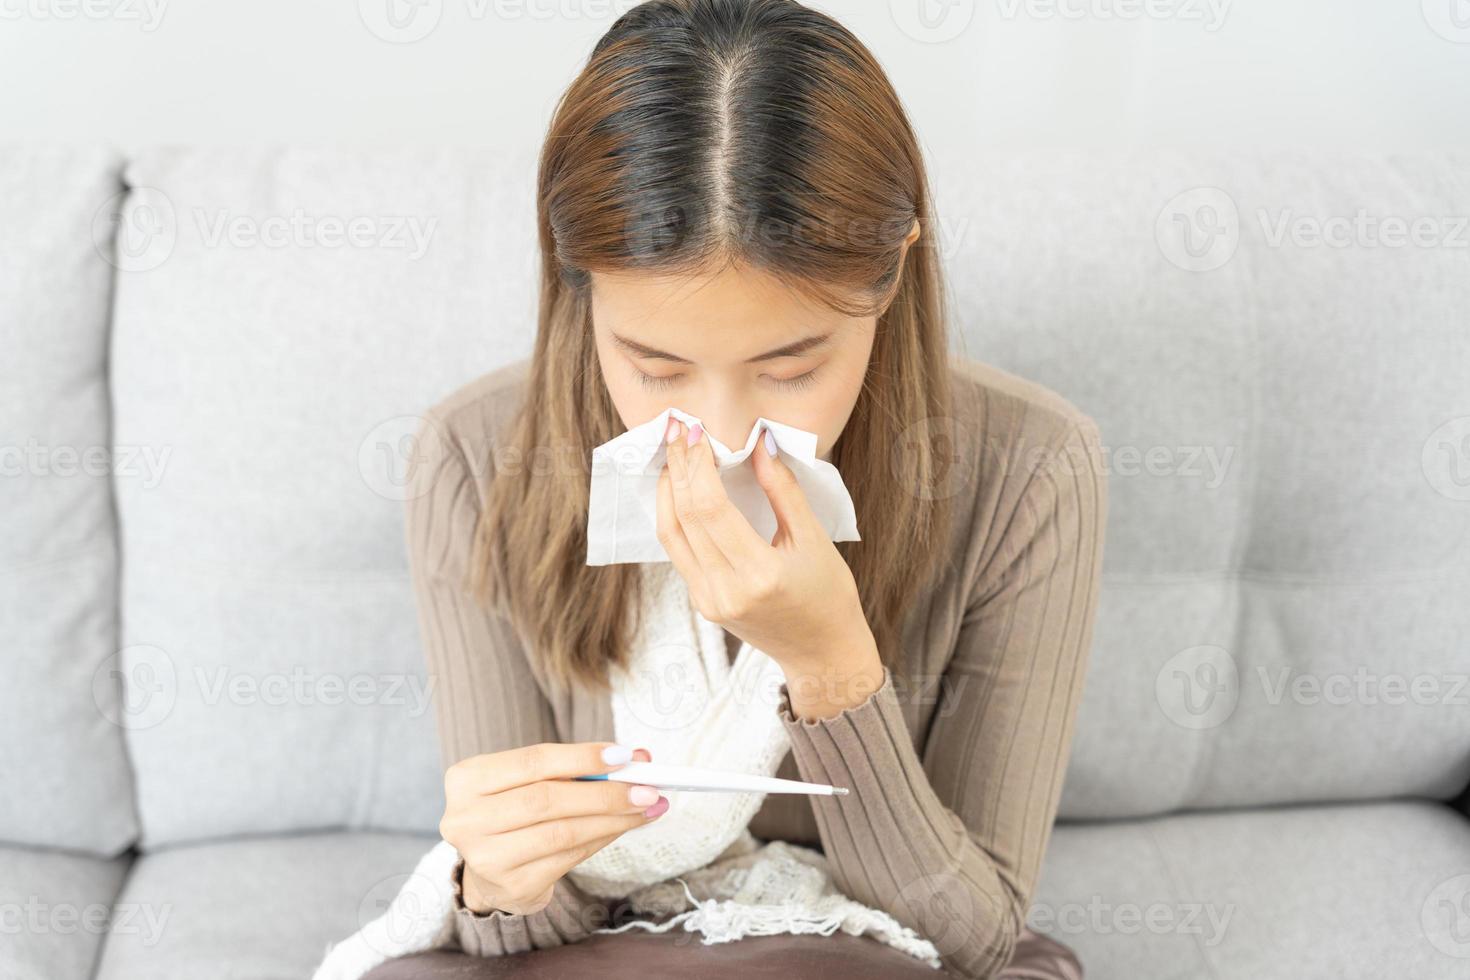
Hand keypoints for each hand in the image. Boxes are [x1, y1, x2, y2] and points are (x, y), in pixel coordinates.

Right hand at [439, 743, 663, 915]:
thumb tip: (634, 760)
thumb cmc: (515, 811)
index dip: (582, 757)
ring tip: (646, 807)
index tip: (625, 756)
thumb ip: (573, 769)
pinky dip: (602, 839)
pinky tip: (622, 827)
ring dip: (612, 818)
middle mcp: (467, 818)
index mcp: (468, 779)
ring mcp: (486, 857)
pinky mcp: (511, 885)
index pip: (534, 761)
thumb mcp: (529, 780)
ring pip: (562, 832)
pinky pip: (568, 858)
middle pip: (547, 799)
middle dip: (605, 792)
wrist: (491, 869)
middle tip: (647, 787)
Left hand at [657, 416, 883, 717]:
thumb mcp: (815, 539)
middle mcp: (726, 590)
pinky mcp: (702, 603)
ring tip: (673, 454)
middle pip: (685, 516)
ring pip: (671, 535)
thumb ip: (783, 490)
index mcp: (760, 574)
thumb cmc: (828, 595)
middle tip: (679, 430)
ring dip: (668, 489)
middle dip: (679, 467)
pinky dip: (675, 515)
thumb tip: (760, 443)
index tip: (697, 431)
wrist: (822, 653)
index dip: (698, 465)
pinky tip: (680, 488)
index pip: (711, 508)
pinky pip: (678, 551)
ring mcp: (709, 601)